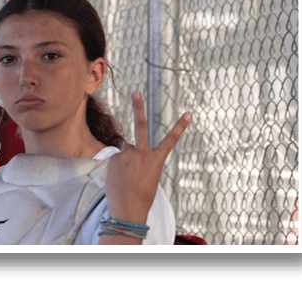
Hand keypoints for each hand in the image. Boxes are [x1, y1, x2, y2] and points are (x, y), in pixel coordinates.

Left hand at [105, 92, 191, 223]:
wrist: (128, 209)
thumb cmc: (141, 196)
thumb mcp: (146, 176)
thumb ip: (137, 159)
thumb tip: (125, 151)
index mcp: (156, 159)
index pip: (170, 140)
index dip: (180, 126)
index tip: (188, 113)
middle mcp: (141, 153)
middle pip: (140, 126)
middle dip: (138, 108)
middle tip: (136, 93)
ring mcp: (126, 154)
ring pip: (125, 151)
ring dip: (124, 162)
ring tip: (126, 178)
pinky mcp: (112, 158)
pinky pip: (114, 159)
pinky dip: (115, 167)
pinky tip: (117, 178)